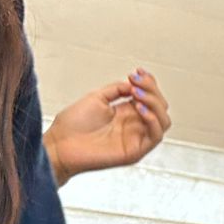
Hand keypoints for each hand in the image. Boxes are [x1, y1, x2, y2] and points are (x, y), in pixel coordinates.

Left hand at [43, 68, 171, 184]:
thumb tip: (133, 84)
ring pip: (163, 121)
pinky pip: (156, 137)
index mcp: (126, 113)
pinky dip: (153, 121)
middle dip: (152, 89)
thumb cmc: (72, 126)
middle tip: (136, 81)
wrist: (60, 145)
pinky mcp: (135, 151)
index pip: (150, 97)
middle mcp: (134, 126)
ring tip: (137, 94)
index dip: (148, 83)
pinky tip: (140, 109)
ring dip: (154, 103)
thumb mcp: (96, 98)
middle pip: (160, 107)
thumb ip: (116, 90)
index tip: (137, 72)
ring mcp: (136, 139)